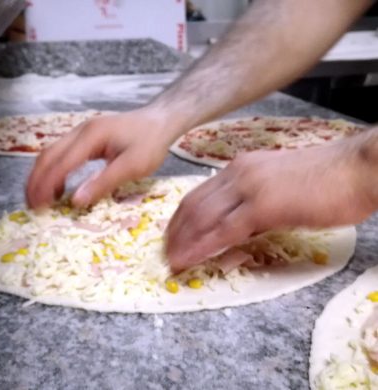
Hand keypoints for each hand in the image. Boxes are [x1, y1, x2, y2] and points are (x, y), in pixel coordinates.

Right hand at [27, 108, 172, 208]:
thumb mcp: (132, 166)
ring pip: (52, 153)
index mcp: (91, 137)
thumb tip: (75, 200)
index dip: (46, 186)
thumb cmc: (151, 142)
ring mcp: (82, 132)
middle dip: (36, 181)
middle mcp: (81, 131)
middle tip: (32, 205)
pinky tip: (59, 185)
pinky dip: (55, 170)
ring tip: (40, 198)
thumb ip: (104, 182)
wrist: (160, 121)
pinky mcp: (87, 136)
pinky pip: (63, 153)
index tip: (38, 206)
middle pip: (48, 155)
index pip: (61, 163)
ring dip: (43, 175)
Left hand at [166, 141, 375, 272]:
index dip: (181, 218)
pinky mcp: (265, 206)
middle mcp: (239, 174)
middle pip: (194, 204)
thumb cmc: (323, 179)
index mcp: (241, 168)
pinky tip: (191, 259)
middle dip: (176, 231)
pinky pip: (225, 230)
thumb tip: (237, 226)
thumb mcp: (277, 186)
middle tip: (166, 251)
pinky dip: (204, 246)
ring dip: (184, 241)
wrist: (353, 168)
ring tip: (173, 260)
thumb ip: (253, 203)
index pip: (199, 193)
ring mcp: (250, 188)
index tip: (173, 235)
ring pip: (204, 217)